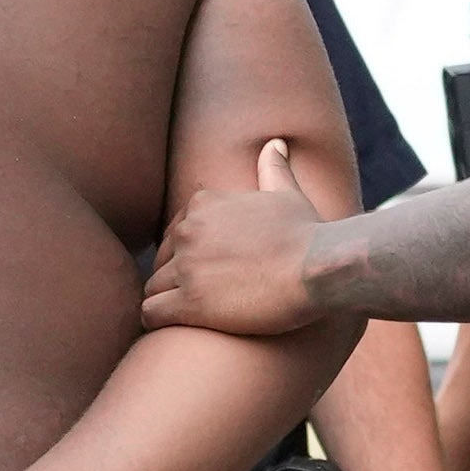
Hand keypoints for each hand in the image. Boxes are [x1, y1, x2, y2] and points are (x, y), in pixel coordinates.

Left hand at [145, 139, 336, 337]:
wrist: (318, 267)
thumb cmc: (307, 233)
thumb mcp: (287, 194)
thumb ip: (273, 170)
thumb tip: (275, 144)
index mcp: (203, 204)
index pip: (176, 232)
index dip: (188, 254)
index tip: (207, 271)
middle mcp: (188, 231)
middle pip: (161, 260)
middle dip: (175, 278)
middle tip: (199, 297)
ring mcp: (186, 266)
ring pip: (153, 287)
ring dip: (167, 301)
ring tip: (187, 317)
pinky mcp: (189, 302)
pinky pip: (150, 312)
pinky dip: (158, 321)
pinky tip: (175, 327)